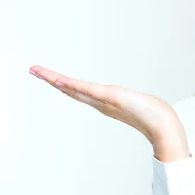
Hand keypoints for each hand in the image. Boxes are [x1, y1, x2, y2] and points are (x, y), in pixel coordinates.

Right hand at [28, 65, 188, 157]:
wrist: (162, 124)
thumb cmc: (152, 115)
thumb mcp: (136, 104)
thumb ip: (132, 104)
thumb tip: (131, 101)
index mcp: (102, 103)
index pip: (77, 91)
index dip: (61, 84)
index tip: (47, 76)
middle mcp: (99, 103)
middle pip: (70, 89)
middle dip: (50, 80)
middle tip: (32, 70)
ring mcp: (102, 101)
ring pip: (75, 89)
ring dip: (55, 80)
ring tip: (38, 71)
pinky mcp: (110, 98)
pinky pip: (88, 90)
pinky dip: (73, 86)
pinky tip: (60, 81)